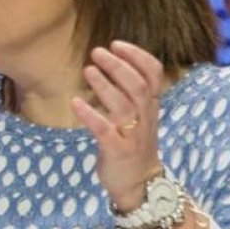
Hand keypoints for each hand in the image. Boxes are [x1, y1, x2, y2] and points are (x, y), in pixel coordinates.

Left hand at [71, 40, 164, 211]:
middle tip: (97, 52)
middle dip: (119, 66)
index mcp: (150, 106)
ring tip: (88, 70)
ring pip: (124, 106)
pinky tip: (75, 103)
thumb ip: (130, 91)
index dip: (138, 56)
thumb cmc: (134, 143)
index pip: (154, 75)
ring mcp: (132, 135)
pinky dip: (90, 116)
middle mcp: (145, 117)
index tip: (117, 43)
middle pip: (137, 86)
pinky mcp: (118, 151)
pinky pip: (105, 131)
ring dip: (105, 86)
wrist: (140, 185)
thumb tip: (111, 60)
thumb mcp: (140, 115)